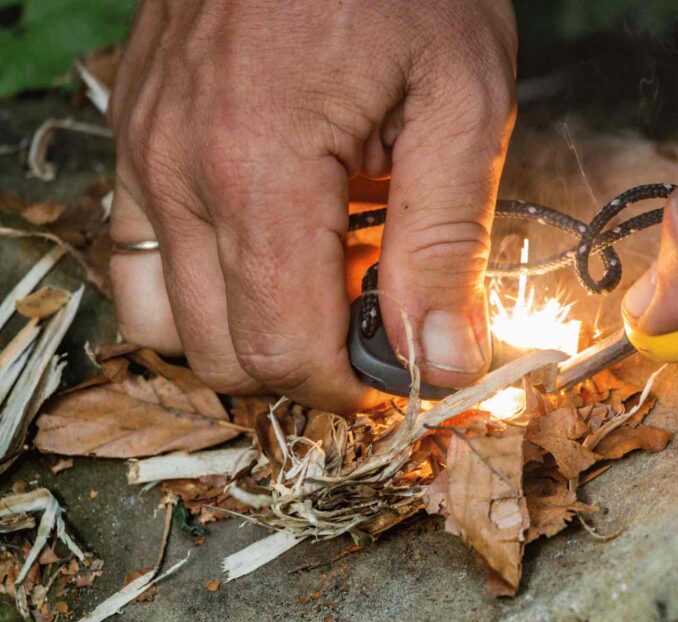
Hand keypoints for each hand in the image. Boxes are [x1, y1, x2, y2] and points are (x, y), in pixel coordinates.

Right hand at [108, 0, 516, 411]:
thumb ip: (448, 244)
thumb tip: (443, 362)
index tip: (404, 367)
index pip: (282, 351)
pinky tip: (270, 242)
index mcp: (260, 169)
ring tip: (325, 278)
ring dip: (252, 329)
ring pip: (171, 321)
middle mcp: (177, 170)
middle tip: (377, 317)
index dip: (350, 386)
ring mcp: (143, 153)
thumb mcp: (463, 101)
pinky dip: (204, 284)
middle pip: (224, 354)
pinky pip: (141, 259)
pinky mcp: (136, 138)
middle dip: (308, 365)